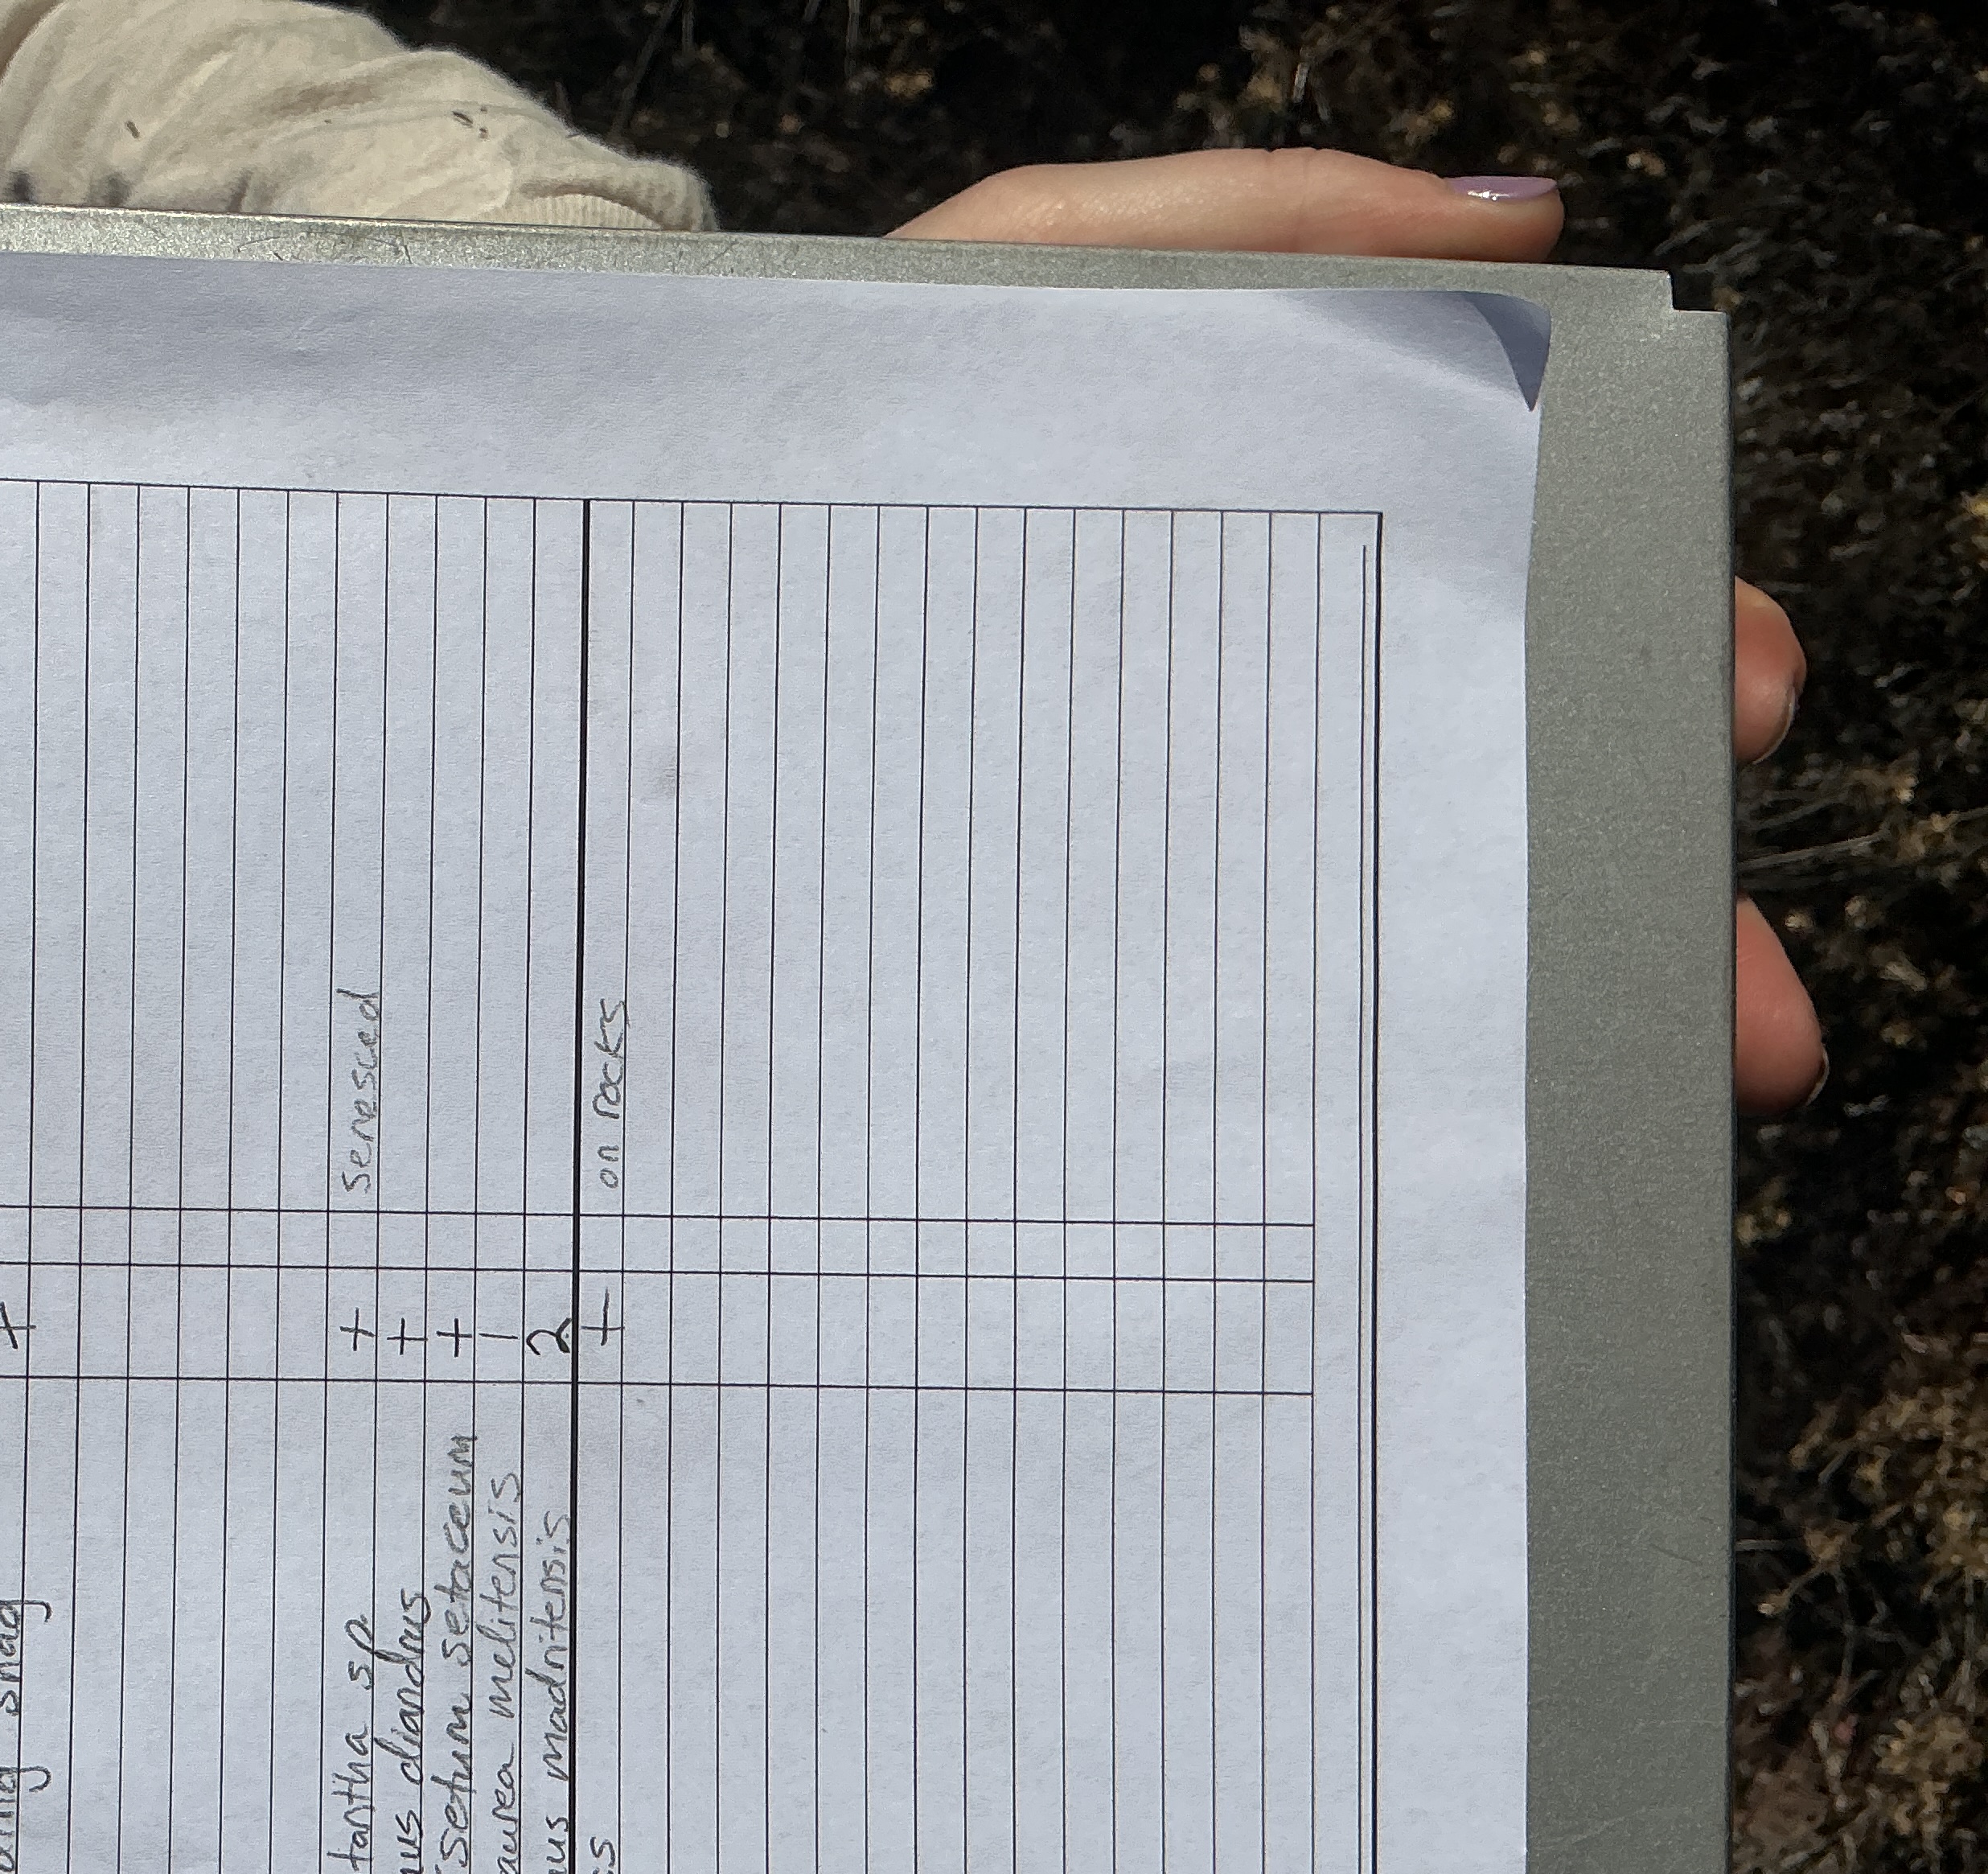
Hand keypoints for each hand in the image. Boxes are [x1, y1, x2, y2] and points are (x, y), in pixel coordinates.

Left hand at [893, 149, 1825, 1115]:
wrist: (638, 562)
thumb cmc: (844, 405)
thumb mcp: (1036, 269)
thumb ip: (1258, 224)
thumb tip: (1508, 223)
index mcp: (1282, 556)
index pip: (1517, 605)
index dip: (1651, 657)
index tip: (1732, 718)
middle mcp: (1239, 709)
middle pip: (1482, 802)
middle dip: (1636, 914)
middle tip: (1731, 1015)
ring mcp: (1147, 842)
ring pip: (1384, 950)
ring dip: (1527, 1033)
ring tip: (1631, 1107)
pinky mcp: (1041, 950)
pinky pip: (1216, 1036)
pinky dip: (1325, 1096)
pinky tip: (1411, 1153)